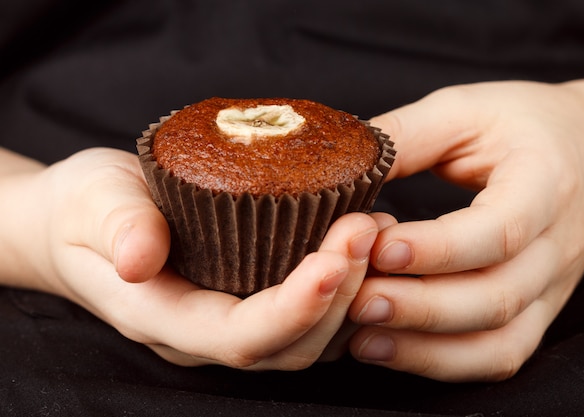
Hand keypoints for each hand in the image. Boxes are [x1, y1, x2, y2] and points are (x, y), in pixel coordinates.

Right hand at [1, 147, 376, 369]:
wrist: (81, 222)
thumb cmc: (84, 210)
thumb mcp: (91, 203)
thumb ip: (116, 228)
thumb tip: (141, 258)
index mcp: (165, 317)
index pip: (240, 335)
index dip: (294, 308)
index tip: (335, 261)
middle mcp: (206, 333)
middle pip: (290, 342)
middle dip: (340, 292)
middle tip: (369, 226)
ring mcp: (232, 320)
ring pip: (311, 336)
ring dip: (354, 290)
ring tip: (378, 228)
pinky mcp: (251, 299)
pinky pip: (311, 312)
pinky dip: (346, 284)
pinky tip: (363, 239)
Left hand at [347, 62, 583, 380]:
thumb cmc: (524, 124)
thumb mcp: (465, 110)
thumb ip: (406, 136)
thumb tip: (341, 166)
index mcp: (545, 183)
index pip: (501, 229)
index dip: (439, 248)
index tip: (380, 247)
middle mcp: (555, 246)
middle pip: (496, 297)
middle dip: (421, 307)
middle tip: (357, 299)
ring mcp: (550, 287)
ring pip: (499, 340)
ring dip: (426, 346)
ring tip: (361, 335)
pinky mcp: (536, 310)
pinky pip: (498, 355)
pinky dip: (444, 363)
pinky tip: (389, 349)